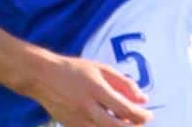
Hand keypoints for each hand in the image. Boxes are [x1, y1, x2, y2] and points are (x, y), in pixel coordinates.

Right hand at [25, 54, 152, 125]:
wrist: (42, 76)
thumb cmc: (74, 70)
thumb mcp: (100, 69)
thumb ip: (123, 83)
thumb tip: (144, 99)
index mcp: (96, 89)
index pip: (125, 109)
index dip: (141, 116)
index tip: (148, 115)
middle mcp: (86, 107)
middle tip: (140, 123)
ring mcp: (77, 120)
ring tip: (125, 124)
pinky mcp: (70, 126)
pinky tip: (109, 124)